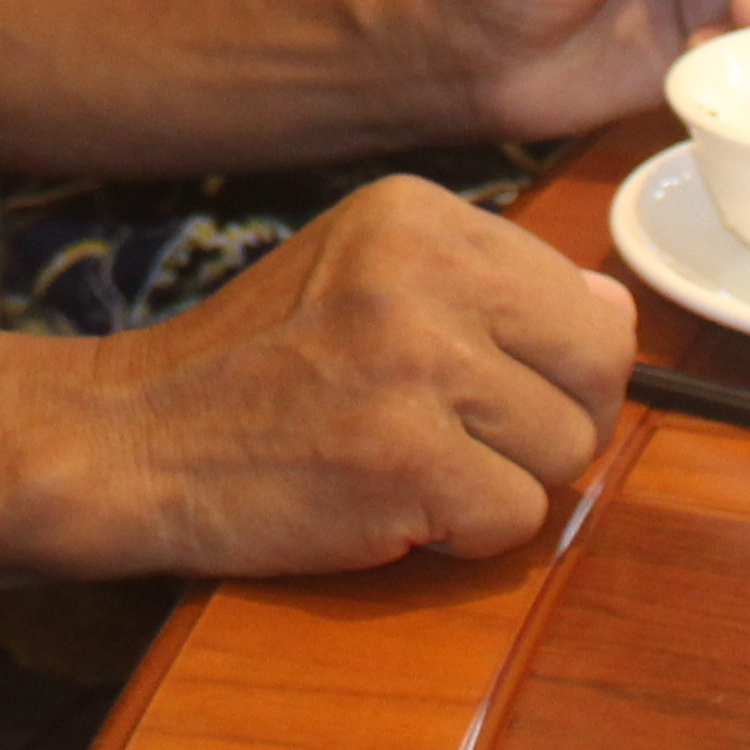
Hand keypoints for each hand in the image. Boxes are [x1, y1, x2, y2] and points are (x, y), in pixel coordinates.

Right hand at [71, 174, 628, 575]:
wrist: (132, 437)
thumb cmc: (253, 367)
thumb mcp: (362, 275)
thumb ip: (485, 286)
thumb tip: (616, 312)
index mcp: (417, 212)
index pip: (583, 297)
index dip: (549, 367)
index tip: (475, 385)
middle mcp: (424, 270)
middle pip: (599, 369)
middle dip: (553, 426)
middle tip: (466, 441)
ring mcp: (415, 363)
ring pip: (567, 451)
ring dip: (503, 485)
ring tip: (412, 465)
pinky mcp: (407, 459)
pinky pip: (516, 520)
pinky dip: (464, 537)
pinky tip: (393, 506)